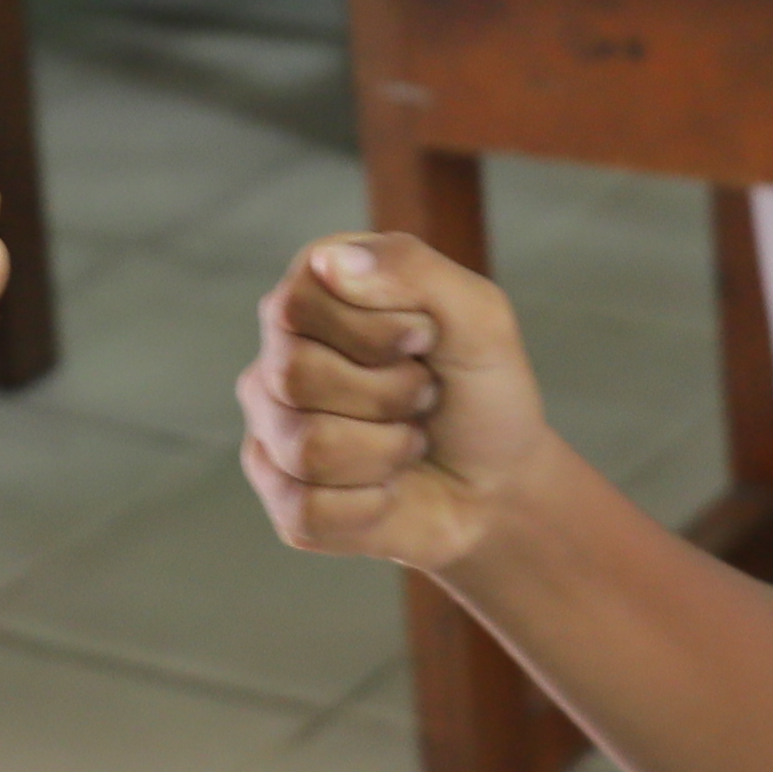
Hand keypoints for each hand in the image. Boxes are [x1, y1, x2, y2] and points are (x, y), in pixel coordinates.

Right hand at [241, 232, 567, 575]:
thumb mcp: (479, 317)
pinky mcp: (281, 498)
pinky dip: (372, 505)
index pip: (299, 305)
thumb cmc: (482, 392)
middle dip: (389, 394)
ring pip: (305, 447)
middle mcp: (278, 356)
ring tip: (407, 441)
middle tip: (422, 395)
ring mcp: (272, 430)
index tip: (425, 341)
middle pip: (294, 376)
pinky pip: (306, 509)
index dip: (376, 333)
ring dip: (387, 451)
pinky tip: (386, 488)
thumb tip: (329, 262)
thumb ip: (412, 269)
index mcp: (315, 292)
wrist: (501, 485)